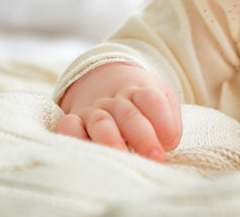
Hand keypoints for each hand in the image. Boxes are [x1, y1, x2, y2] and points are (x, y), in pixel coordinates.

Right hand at [56, 63, 181, 162]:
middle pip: (128, 113)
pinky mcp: (75, 121)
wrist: (107, 82)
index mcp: (140, 92)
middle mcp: (115, 101)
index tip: (171, 143)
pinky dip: (72, 137)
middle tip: (156, 158)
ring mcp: (94, 111)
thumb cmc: (141, 104)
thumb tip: (168, 143)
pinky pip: (68, 125)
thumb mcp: (162, 101)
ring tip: (122, 158)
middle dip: (142, 137)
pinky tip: (84, 153)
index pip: (151, 100)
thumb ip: (169, 122)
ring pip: (101, 122)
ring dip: (111, 141)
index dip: (163, 121)